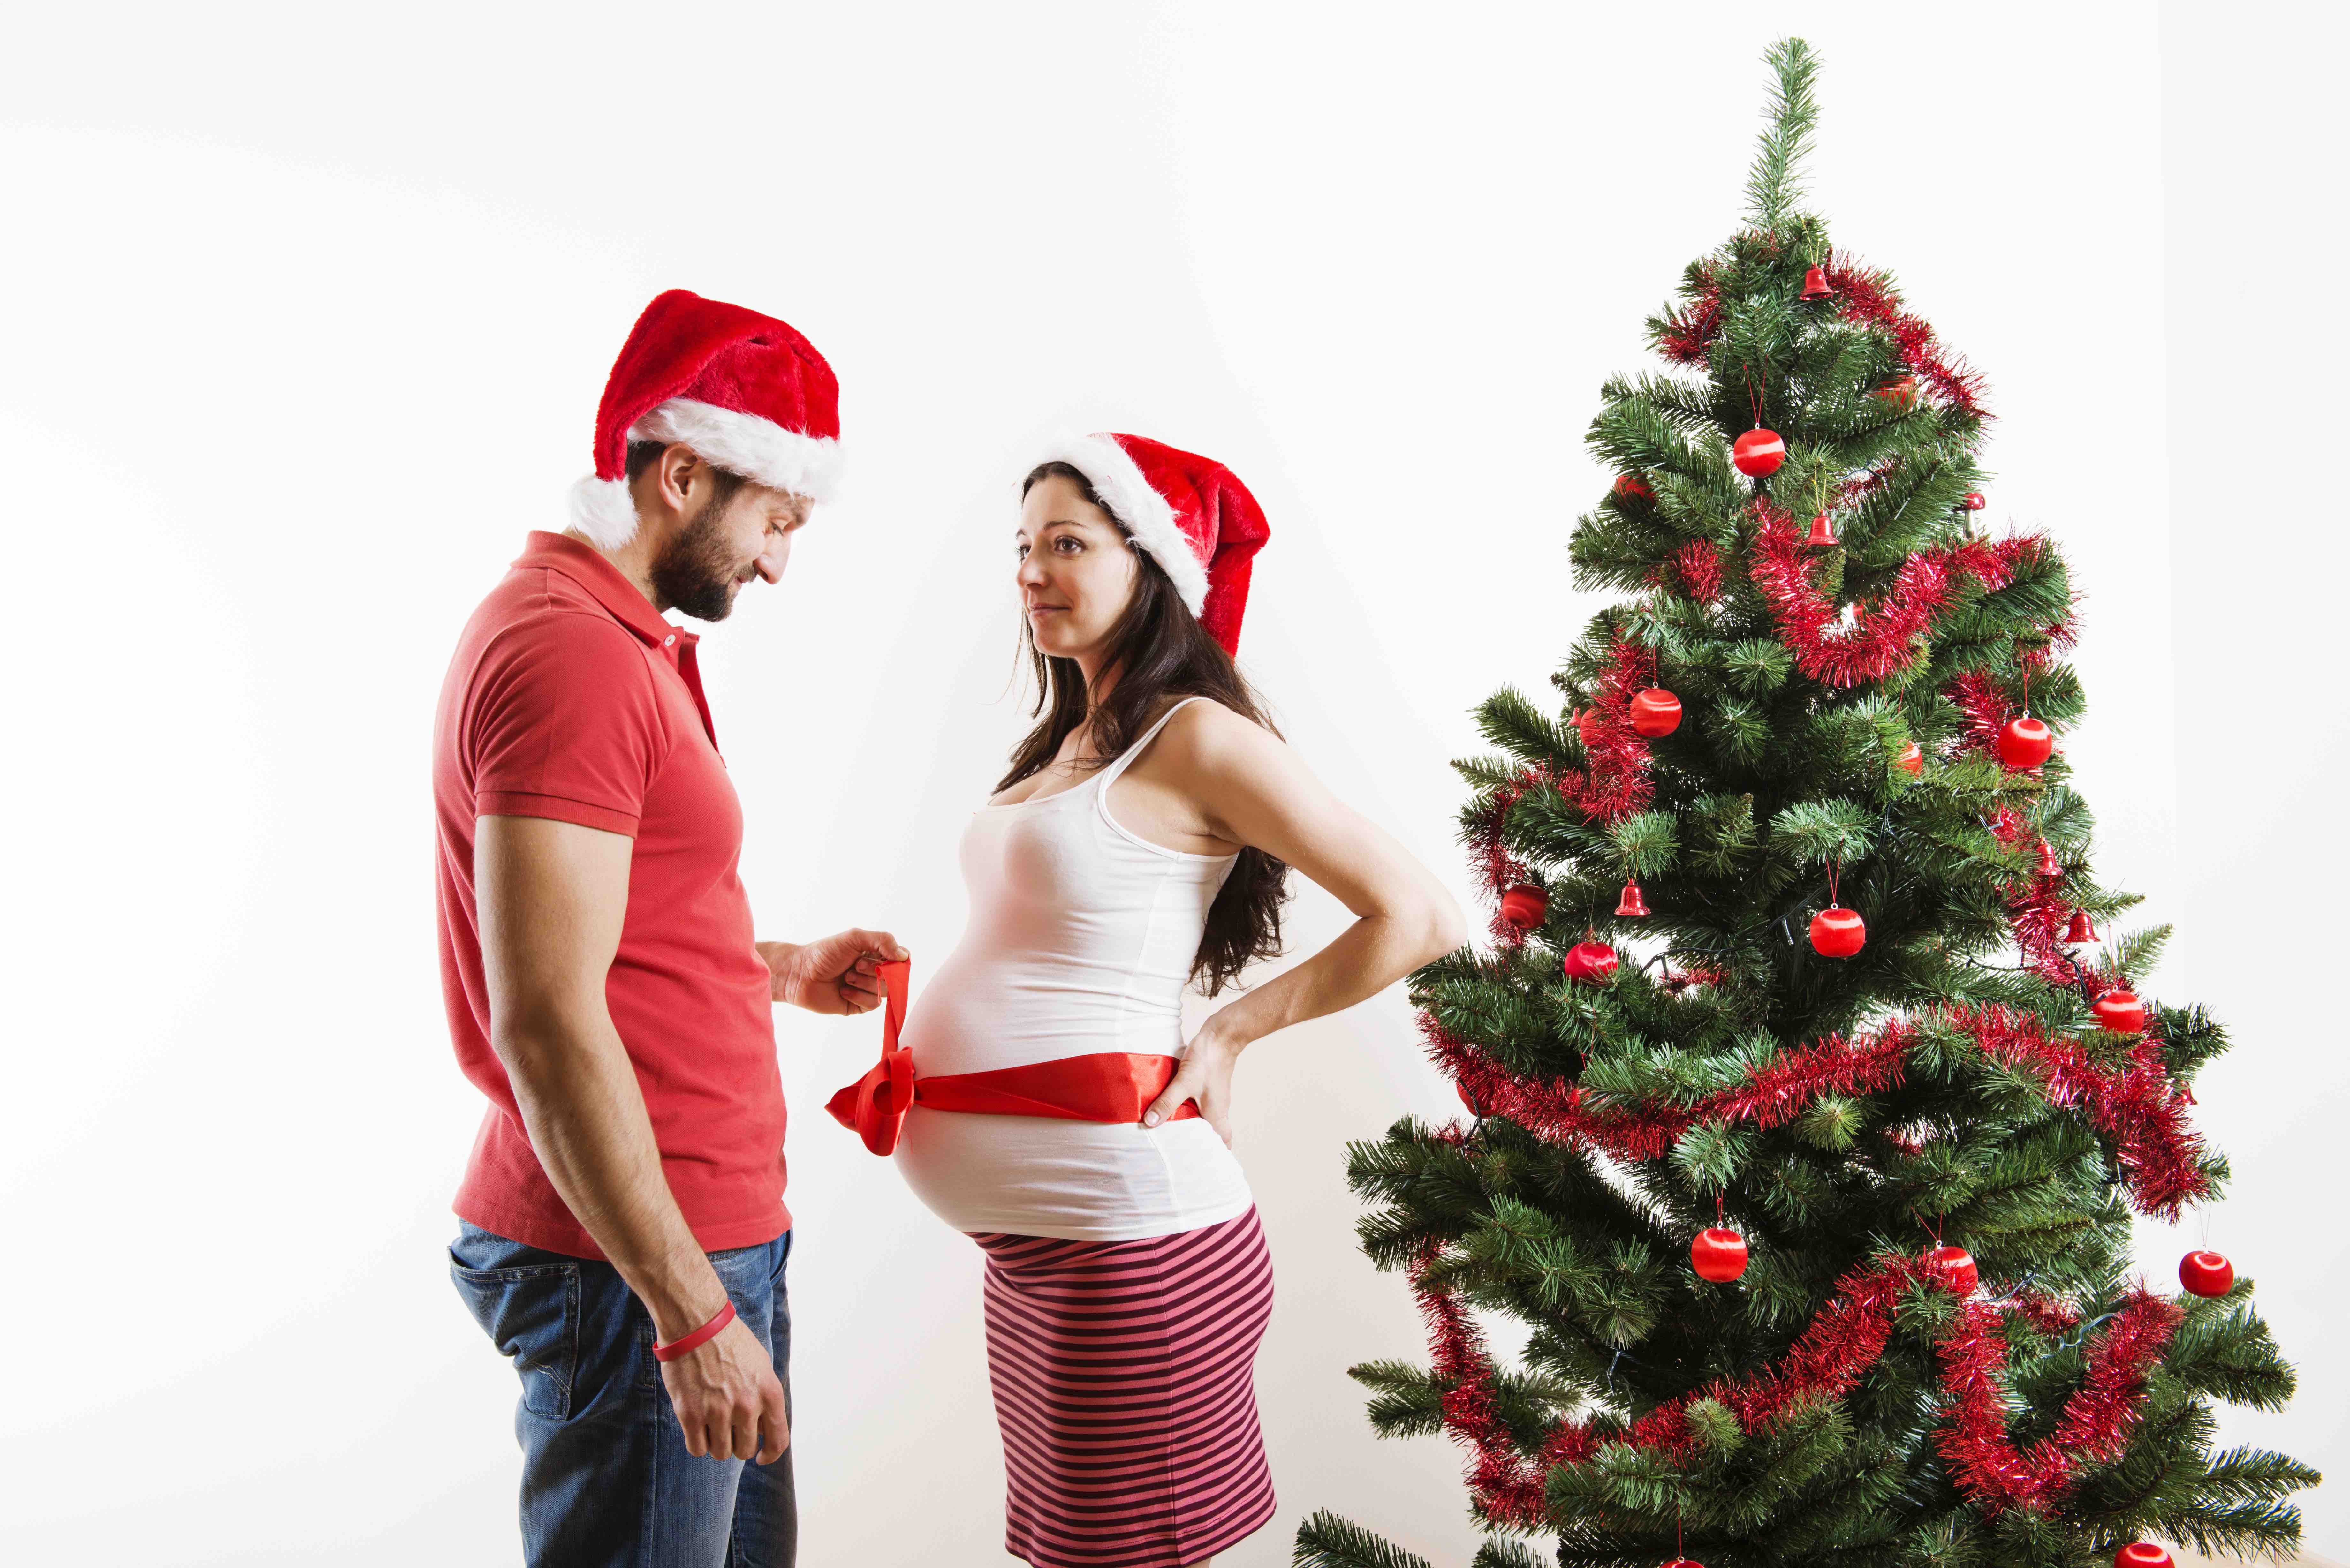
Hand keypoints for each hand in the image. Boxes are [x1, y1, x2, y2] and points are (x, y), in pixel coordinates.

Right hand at [658, 1315, 789, 1463]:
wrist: (697, 1323)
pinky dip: (697, 1443)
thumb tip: (764, 1427)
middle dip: (738, 1444)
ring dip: (716, 1443)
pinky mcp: (690, 1414)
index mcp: (769, 1393)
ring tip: (711, 1423)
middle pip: (745, 1450)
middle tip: (728, 1429)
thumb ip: (766, 1396)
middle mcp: (747, 1406)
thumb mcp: (761, 1365)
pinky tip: (696, 1427)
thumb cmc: (730, 1341)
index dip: (770, 1454)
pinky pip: (697, 1449)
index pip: (778, 1440)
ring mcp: (718, 1411)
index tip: (761, 1456)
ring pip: (721, 1453)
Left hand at [756, 929, 906, 1013]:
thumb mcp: (854, 938)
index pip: (902, 960)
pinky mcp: (859, 1005)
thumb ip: (882, 940)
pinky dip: (857, 996)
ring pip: (884, 991)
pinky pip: (872, 1004)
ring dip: (863, 983)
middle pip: (894, 977)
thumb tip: (904, 956)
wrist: (800, 974)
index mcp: (875, 954)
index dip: (895, 962)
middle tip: (853, 966)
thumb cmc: (824, 953)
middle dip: (873, 971)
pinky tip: (842, 991)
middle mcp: (874, 971)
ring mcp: (867, 989)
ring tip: (845, 977)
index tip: (880, 958)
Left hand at [1142, 1027, 1241, 1145]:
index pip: (1222, 1143)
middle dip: (1201, 1143)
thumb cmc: (1208, 1061)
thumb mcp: (1183, 1083)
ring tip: (1174, 1132)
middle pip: (1214, 1133)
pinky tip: (1175, 1107)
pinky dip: (1190, 1110)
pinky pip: (1200, 1104)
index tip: (1201, 1165)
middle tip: (1183, 1151)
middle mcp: (1219, 1110)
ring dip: (1194, 1126)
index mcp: (1217, 1116)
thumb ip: (1167, 1103)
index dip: (1215, 1155)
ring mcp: (1215, 1097)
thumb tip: (1150, 1122)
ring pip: (1206, 1118)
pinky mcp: (1209, 1086)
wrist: (1222, 1036)